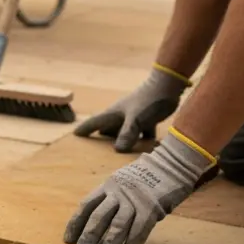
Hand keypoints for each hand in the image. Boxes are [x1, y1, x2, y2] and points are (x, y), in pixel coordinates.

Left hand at [63, 133, 212, 243]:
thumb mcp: (122, 182)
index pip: (86, 206)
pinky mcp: (151, 207)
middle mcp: (118, 192)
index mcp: (108, 185)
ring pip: (117, 225)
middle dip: (88, 237)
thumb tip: (98, 224)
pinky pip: (139, 230)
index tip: (68, 240)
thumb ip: (111, 199)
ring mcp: (135, 199)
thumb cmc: (147, 177)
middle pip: (98, 217)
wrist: (173, 163)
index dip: (75, 224)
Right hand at [73, 65, 190, 151]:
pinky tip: (147, 151)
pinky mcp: (147, 119)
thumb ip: (127, 133)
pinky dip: (142, 142)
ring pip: (124, 133)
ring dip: (123, 142)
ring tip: (120, 157)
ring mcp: (134, 117)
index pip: (94, 122)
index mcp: (113, 114)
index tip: (75, 135)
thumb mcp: (136, 119)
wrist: (168, 86)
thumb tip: (117, 150)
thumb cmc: (148, 100)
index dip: (85, 129)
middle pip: (107, 130)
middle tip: (96, 153)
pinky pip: (141, 134)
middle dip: (102, 140)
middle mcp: (121, 116)